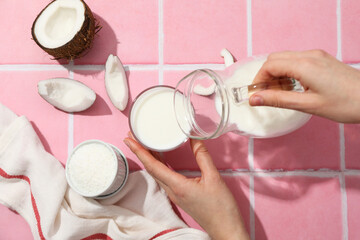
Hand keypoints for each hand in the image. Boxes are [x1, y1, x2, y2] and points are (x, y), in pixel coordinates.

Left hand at [124, 136, 248, 239]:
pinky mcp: (180, 196)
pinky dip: (158, 165)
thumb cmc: (221, 207)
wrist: (226, 229)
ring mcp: (175, 195)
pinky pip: (164, 178)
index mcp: (177, 186)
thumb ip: (202, 156)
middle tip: (132, 136)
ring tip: (143, 144)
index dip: (139, 151)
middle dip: (140, 152)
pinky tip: (161, 159)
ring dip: (148, 158)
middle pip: (150, 169)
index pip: (152, 166)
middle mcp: (172, 191)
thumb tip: (194, 138)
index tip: (129, 139)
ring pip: (156, 174)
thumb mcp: (214, 178)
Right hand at [249, 50, 359, 122]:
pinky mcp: (322, 60)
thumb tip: (254, 99)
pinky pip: (297, 61)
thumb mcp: (307, 105)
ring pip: (285, 59)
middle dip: (266, 76)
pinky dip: (288, 73)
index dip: (259, 80)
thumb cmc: (345, 104)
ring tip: (280, 94)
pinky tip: (293, 88)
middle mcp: (310, 55)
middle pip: (275, 59)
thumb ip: (278, 100)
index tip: (256, 95)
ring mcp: (317, 56)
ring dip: (277, 75)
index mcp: (305, 65)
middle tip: (266, 95)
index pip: (270, 65)